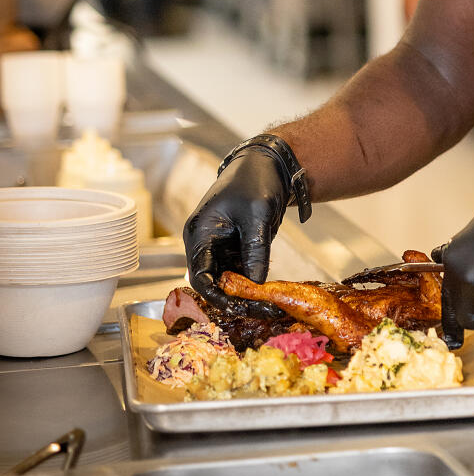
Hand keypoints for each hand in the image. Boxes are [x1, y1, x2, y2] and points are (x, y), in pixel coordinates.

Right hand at [183, 147, 289, 316]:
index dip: (216, 295)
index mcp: (200, 234)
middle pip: (214, 283)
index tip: (237, 307)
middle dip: (235, 300)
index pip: (199, 275)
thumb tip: (256, 283)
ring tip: (271, 308)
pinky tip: (271, 296)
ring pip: (229, 282)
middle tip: (262, 311)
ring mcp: (221, 248)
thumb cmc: (256, 180)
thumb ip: (255, 248)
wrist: (269, 164)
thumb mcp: (257, 214)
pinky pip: (242, 273)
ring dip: (247, 295)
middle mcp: (206, 245)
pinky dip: (254, 285)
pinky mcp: (237, 249)